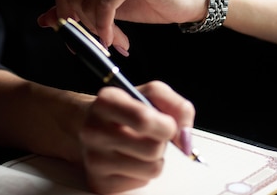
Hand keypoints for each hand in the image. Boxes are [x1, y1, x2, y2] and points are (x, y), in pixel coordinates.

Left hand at [38, 0, 206, 51]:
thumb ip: (75, 9)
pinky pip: (104, 6)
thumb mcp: (104, 6)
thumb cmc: (144, 0)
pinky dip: (106, 28)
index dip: (66, 18)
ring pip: (88, 4)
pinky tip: (116, 40)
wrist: (183, 0)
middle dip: (84, 27)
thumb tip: (43, 20)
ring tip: (116, 40)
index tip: (77, 40)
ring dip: (99, 31)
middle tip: (100, 43)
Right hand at [80, 81, 194, 193]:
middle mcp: (94, 130)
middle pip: (153, 148)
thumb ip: (177, 107)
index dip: (167, 126)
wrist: (91, 125)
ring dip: (156, 159)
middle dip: (163, 143)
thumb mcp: (152, 94)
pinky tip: (130, 159)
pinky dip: (144, 172)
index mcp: (107, 101)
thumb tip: (185, 138)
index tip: (169, 125)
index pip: (143, 120)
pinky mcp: (99, 182)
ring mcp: (94, 159)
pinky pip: (141, 182)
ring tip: (141, 146)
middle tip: (153, 135)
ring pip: (152, 169)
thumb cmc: (127, 108)